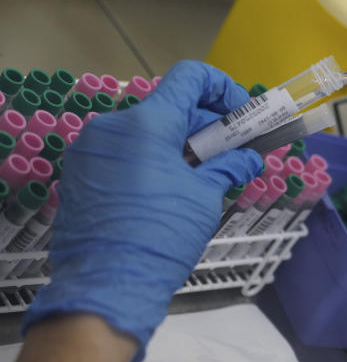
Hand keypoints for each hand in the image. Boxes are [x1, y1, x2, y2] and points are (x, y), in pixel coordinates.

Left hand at [23, 61, 262, 361]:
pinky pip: (125, 152)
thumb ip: (227, 167)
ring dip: (180, 144)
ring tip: (203, 177)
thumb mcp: (203, 198)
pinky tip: (170, 189)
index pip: (190, 78)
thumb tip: (249, 157)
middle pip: (169, 107)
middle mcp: (113, 126)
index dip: (223, 89)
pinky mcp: (81, 173)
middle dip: (205, 125)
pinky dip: (153, 160)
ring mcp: (91, 149)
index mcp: (147, 123)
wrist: (107, 284)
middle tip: (232, 152)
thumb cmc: (162, 235)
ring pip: (146, 131)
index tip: (241, 115)